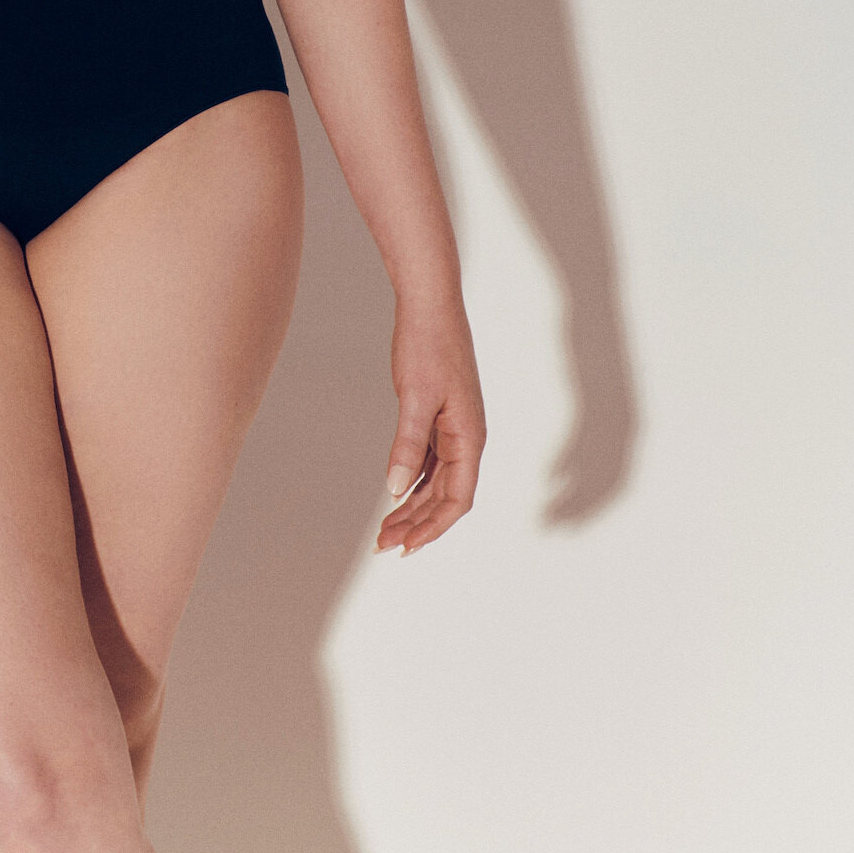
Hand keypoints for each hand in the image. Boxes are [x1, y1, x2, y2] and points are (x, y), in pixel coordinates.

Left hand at [376, 291, 485, 554]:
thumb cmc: (428, 345)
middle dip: (417, 524)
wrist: (430, 305)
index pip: (457, 500)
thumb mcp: (415, 397)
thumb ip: (407, 444)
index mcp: (469, 437)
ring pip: (437, 482)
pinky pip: (430, 462)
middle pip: (446, 497)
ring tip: (385, 530)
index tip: (405, 547)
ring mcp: (454, 428)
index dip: (432, 528)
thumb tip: (395, 491)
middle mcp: (467, 438)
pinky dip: (413, 482)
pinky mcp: (440, 417)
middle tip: (383, 545)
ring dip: (413, 507)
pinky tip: (395, 495)